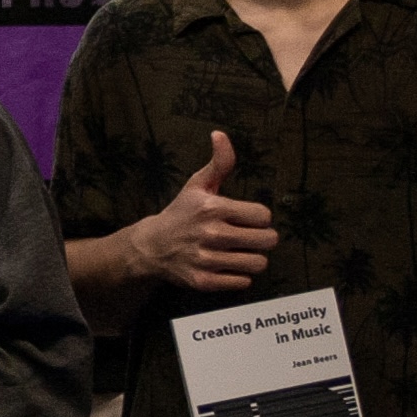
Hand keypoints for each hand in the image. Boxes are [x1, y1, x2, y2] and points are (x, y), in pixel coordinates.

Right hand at [132, 131, 278, 292]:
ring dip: (252, 258)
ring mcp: (207, 259)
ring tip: (240, 252)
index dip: (259, 218)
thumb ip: (218, 162)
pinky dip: (238, 276)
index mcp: (213, 208)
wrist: (150, 247)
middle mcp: (211, 234)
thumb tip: (220, 134)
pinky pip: (242, 282)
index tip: (247, 219)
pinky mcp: (204, 281)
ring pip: (257, 263)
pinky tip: (226, 266)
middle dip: (262, 239)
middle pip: (267, 241)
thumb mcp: (197, 185)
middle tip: (250, 237)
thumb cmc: (180, 214)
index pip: (263, 216)